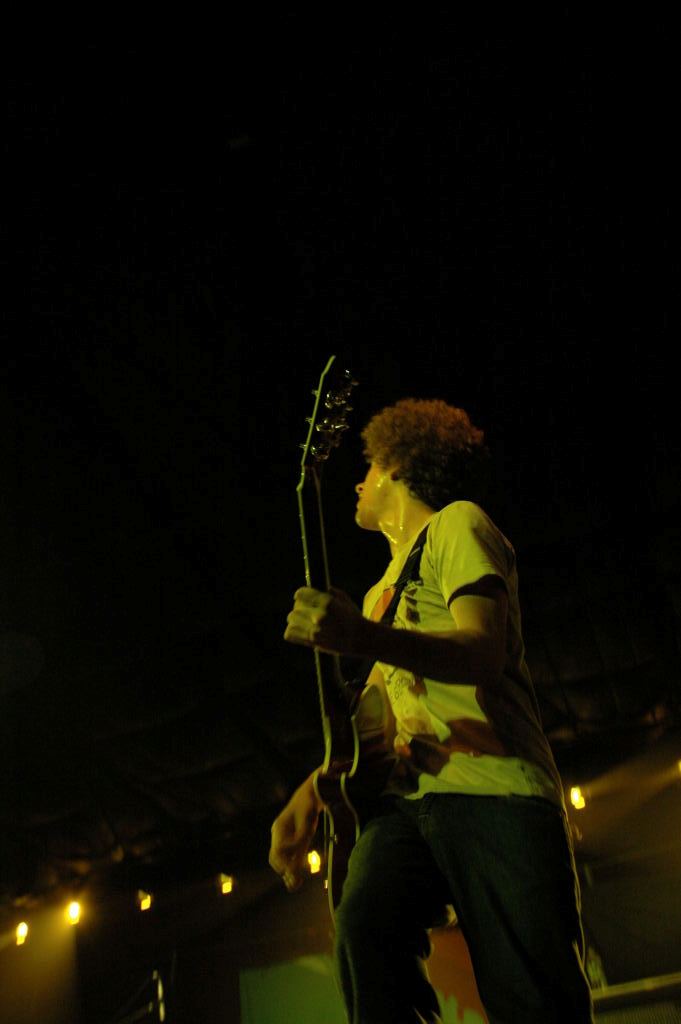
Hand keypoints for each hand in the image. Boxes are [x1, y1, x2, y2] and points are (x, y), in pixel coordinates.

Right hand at [269, 776, 320, 891]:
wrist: (312, 794)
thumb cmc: (309, 807)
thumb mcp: (306, 824)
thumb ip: (299, 841)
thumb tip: (293, 860)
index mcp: (279, 829)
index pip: (276, 853)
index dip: (284, 866)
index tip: (293, 875)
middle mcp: (278, 833)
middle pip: (275, 857)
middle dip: (284, 871)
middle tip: (295, 885)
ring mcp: (283, 835)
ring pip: (281, 857)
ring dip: (287, 870)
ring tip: (296, 884)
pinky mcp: (291, 836)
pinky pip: (288, 853)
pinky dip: (292, 864)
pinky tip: (298, 873)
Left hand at [284, 586, 367, 654]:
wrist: (361, 639)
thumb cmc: (353, 618)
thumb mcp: (345, 600)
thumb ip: (331, 592)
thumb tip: (322, 588)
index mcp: (327, 603)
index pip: (301, 594)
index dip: (300, 594)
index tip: (300, 596)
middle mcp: (319, 616)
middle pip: (295, 607)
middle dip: (299, 607)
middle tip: (305, 610)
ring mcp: (315, 630)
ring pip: (291, 619)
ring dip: (295, 619)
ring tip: (302, 620)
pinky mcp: (312, 642)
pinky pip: (290, 633)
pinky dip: (292, 631)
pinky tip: (299, 630)